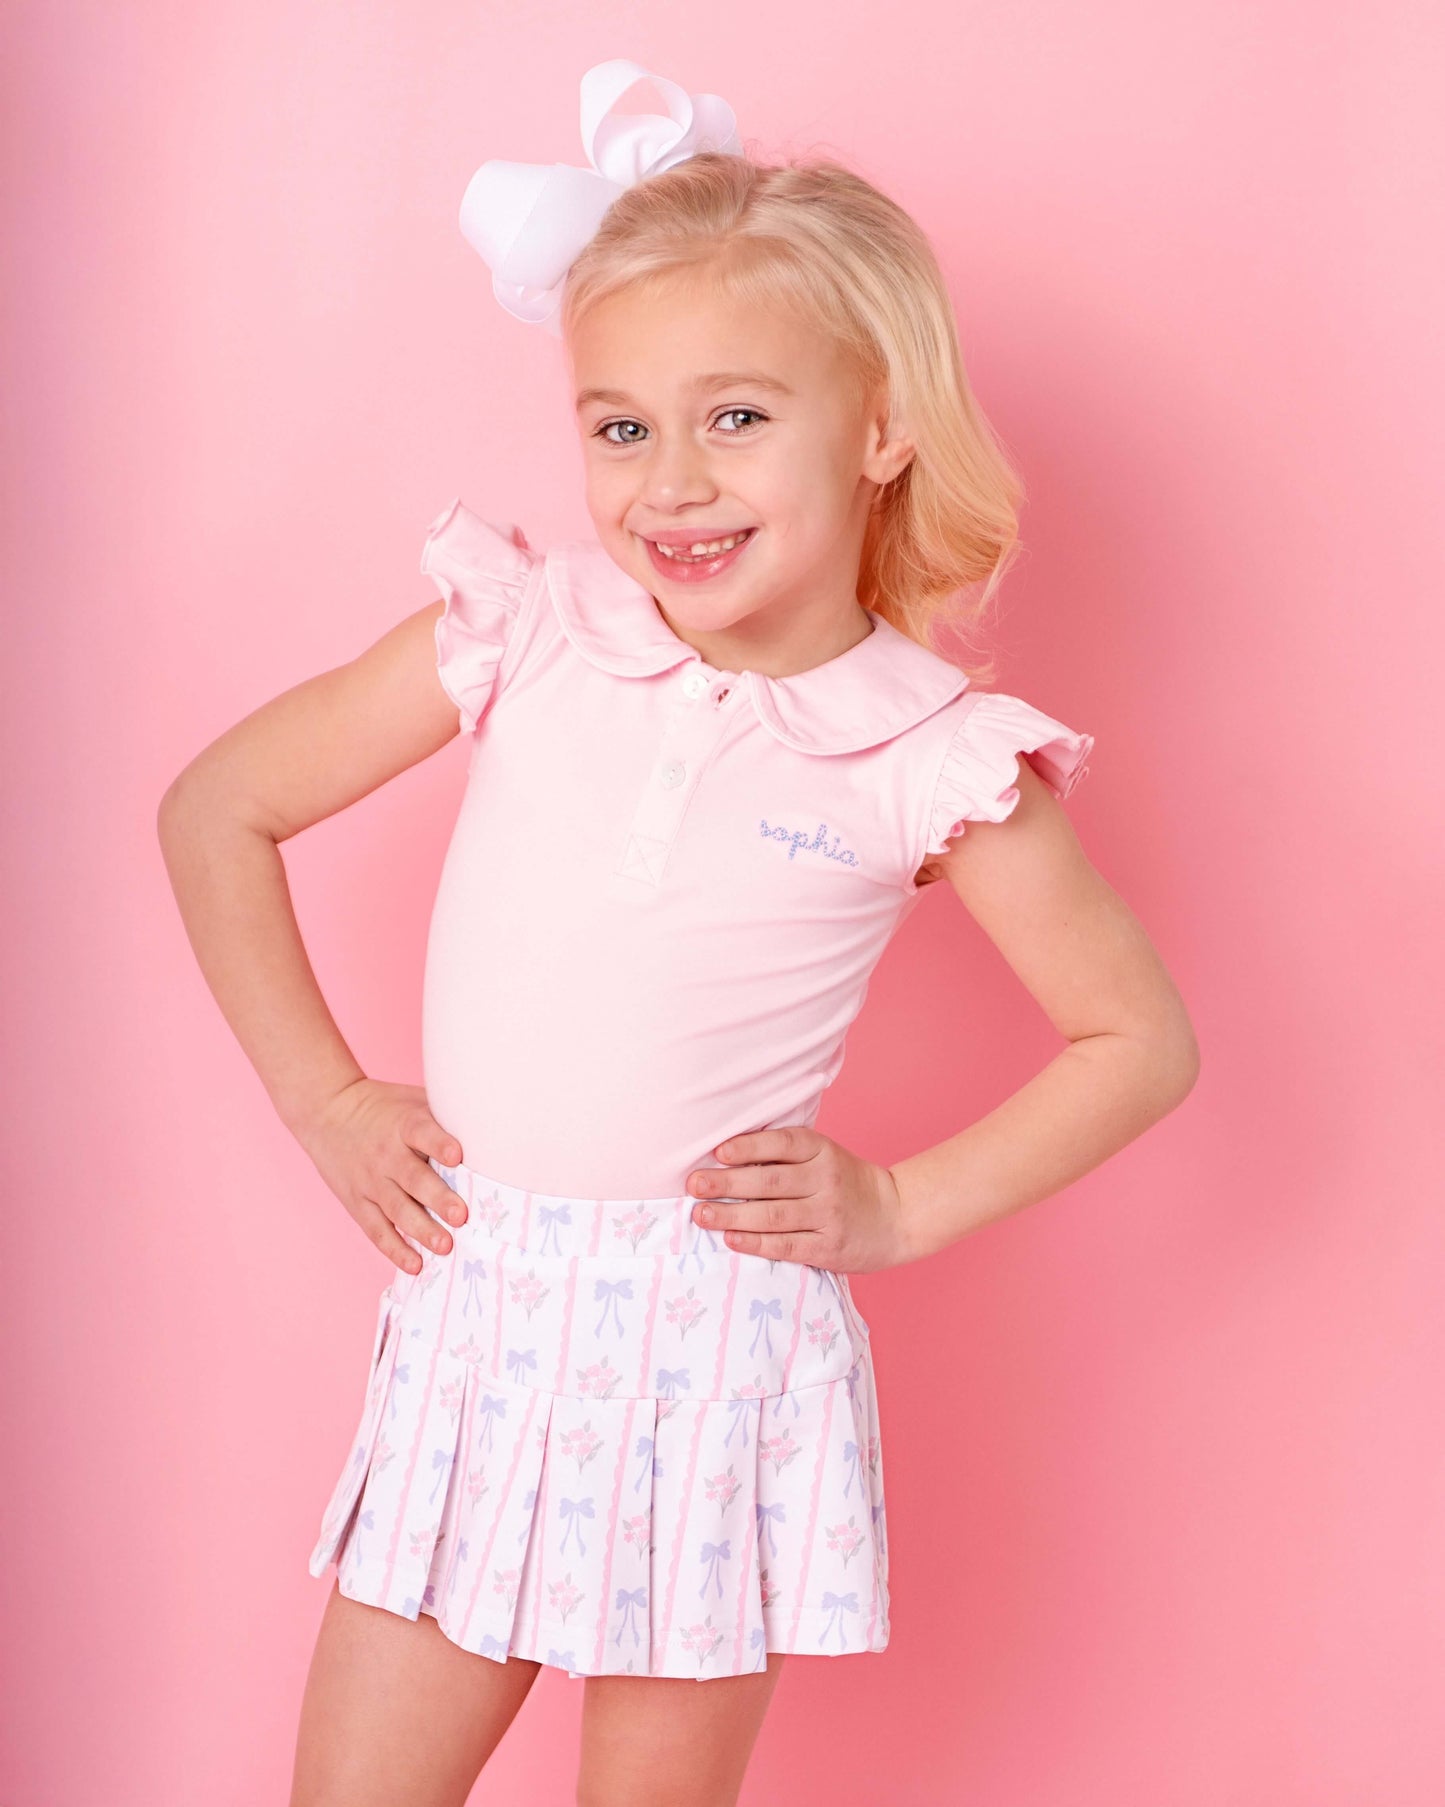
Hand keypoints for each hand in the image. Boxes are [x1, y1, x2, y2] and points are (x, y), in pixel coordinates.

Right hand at [290, 1077, 468, 1274]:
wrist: (327, 1112)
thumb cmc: (385, 1107)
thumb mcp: (412, 1100)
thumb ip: (445, 1113)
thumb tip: (492, 1122)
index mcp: (403, 1125)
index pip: (421, 1133)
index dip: (438, 1144)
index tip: (457, 1155)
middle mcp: (386, 1155)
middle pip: (412, 1178)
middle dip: (437, 1198)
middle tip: (460, 1216)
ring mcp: (370, 1182)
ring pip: (396, 1209)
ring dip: (421, 1230)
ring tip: (445, 1247)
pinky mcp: (357, 1202)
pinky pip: (376, 1229)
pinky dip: (394, 1249)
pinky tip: (415, 1264)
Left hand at [686, 1126, 916, 1271]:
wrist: (896, 1216)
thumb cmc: (845, 1182)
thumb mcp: (823, 1156)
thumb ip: (784, 1155)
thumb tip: (725, 1155)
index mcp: (822, 1150)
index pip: (781, 1145)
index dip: (748, 1148)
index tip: (717, 1153)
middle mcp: (826, 1180)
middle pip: (770, 1182)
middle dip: (727, 1183)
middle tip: (694, 1185)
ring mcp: (828, 1214)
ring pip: (773, 1215)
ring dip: (732, 1216)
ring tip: (701, 1215)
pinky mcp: (828, 1247)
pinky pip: (786, 1245)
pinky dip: (756, 1243)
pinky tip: (731, 1239)